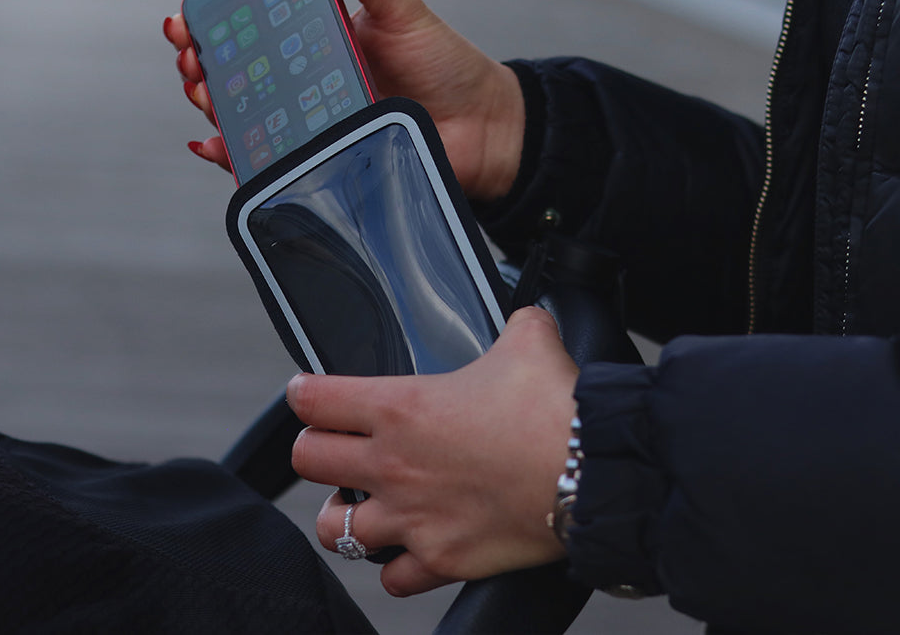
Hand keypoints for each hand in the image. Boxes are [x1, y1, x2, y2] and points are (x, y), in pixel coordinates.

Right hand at [164, 0, 525, 200]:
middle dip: (202, 64)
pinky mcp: (322, 159)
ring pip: (244, 116)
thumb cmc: (447, 65)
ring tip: (204, 93)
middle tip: (193, 60)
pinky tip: (215, 147)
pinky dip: (236, 156)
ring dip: (213, 105)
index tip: (189, 18)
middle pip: (237, 72)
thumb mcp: (405, 10)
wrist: (485, 128)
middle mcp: (306, 81)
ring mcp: (311, 123)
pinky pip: (270, 161)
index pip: (251, 26)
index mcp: (317, 38)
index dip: (214, 21)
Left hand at [286, 307, 578, 596]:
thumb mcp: (530, 340)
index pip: (313, 399)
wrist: (594, 474)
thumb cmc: (556, 408)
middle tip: (334, 445)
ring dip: (340, 515)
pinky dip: (394, 567)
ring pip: (334, 528)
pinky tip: (404, 552)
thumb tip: (528, 320)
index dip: (305, 391)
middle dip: (315, 450)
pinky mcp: (442, 559)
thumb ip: (515, 325)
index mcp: (400, 406)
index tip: (308, 392)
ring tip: (354, 506)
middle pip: (308, 460)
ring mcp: (412, 518)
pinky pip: (392, 577)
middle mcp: (393, 465)